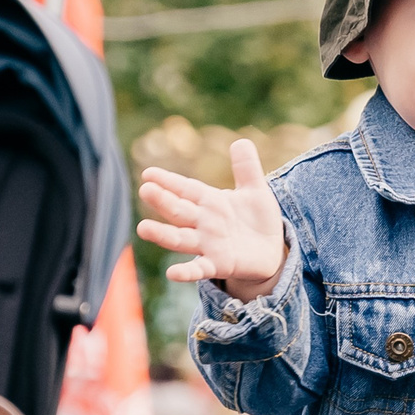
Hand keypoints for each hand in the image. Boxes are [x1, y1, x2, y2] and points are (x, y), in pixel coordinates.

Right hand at [138, 141, 290, 300]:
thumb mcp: (256, 190)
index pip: (185, 189)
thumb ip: (247, 168)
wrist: (272, 251)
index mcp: (210, 201)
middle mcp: (203, 223)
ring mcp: (208, 244)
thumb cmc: (258, 219)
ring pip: (181, 239)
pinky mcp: (219, 265)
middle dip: (163, 200)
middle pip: (179, 210)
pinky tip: (172, 274)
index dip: (168, 181)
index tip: (148, 173)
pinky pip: (199, 269)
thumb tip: (241, 141)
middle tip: (145, 190)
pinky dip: (186, 272)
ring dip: (163, 234)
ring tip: (143, 228)